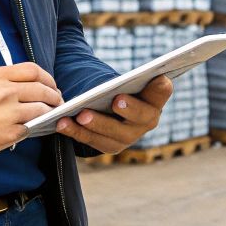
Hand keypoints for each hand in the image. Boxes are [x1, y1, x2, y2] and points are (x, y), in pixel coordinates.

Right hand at [0, 62, 62, 157]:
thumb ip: (6, 80)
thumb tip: (31, 85)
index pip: (34, 71)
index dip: (48, 78)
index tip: (52, 85)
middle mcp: (5, 92)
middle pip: (42, 90)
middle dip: (54, 96)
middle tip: (57, 101)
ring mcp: (7, 114)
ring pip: (41, 110)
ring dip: (50, 112)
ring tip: (51, 114)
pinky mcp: (8, 133)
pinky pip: (31, 128)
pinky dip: (36, 127)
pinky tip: (37, 126)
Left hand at [55, 76, 172, 154]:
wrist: (108, 110)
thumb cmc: (117, 89)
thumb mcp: (123, 82)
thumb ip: (126, 80)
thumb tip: (110, 82)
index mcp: (154, 99)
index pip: (162, 91)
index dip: (161, 86)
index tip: (158, 78)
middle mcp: (147, 120)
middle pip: (141, 116)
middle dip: (130, 109)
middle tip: (117, 101)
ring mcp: (130, 137)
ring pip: (114, 133)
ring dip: (97, 123)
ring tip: (81, 114)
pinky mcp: (111, 147)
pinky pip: (92, 141)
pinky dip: (76, 132)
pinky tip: (62, 123)